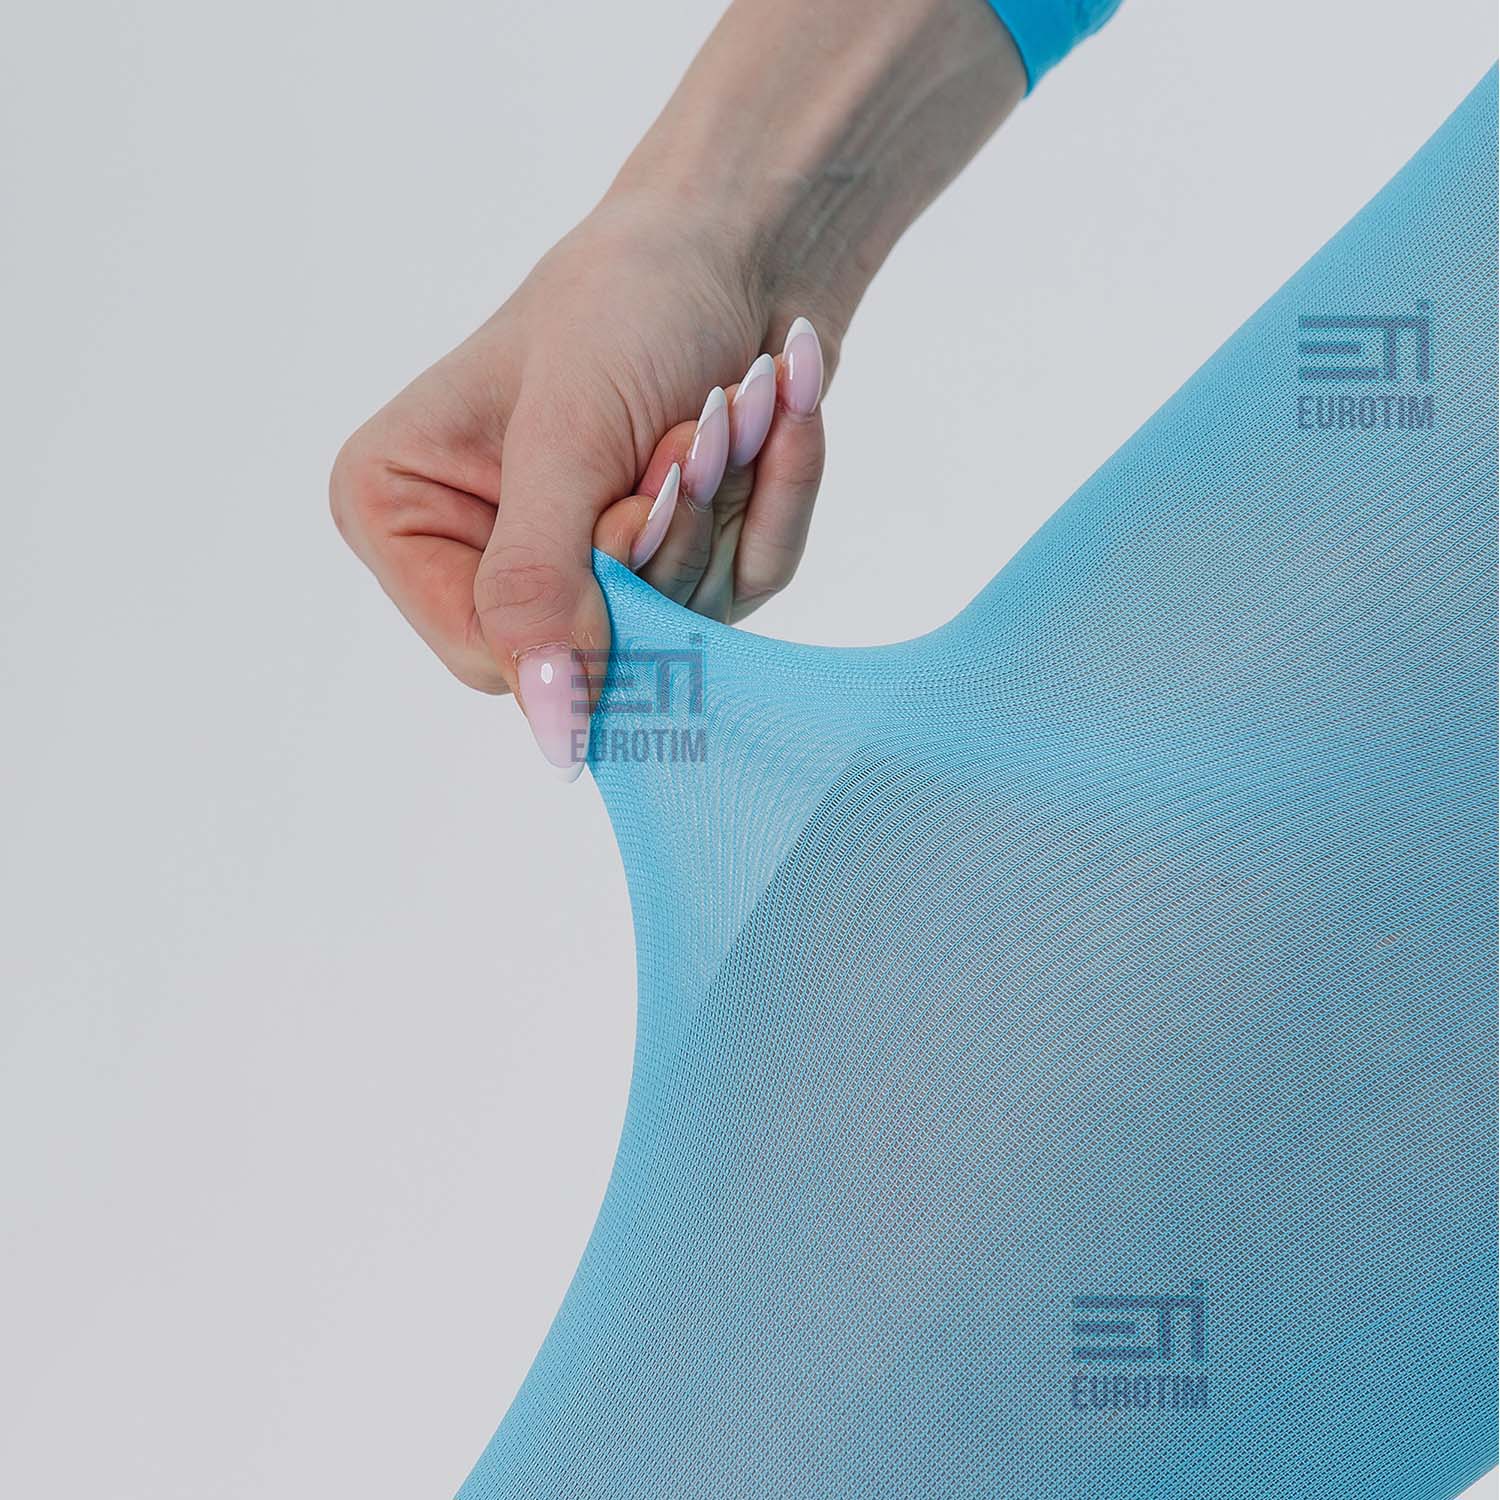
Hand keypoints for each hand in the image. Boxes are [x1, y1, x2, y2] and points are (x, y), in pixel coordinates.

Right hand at [331, 0, 1023, 778]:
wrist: (739, 236)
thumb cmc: (624, 303)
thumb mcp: (562, 437)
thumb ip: (536, 584)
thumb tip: (551, 733)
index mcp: (405, 516)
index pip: (486, 657)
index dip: (578, 622)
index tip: (637, 518)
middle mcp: (487, 556)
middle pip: (592, 654)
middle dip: (666, 540)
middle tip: (686, 429)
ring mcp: (592, 569)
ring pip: (681, 626)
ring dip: (725, 504)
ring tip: (728, 397)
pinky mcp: (679, 566)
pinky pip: (745, 584)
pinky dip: (777, 497)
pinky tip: (775, 408)